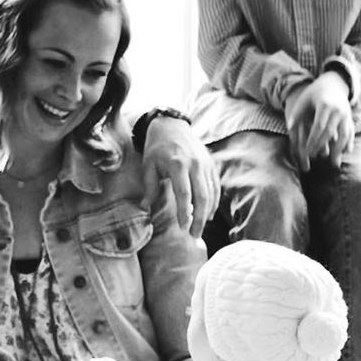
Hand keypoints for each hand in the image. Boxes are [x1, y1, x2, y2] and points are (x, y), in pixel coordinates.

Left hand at [139, 114, 217, 238]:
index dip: (185, 213)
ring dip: (207, 213)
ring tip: (200, 228)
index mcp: (177, 165)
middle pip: (202, 197)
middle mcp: (195, 164)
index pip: (184, 194)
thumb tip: (145, 208)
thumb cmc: (157, 148)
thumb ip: (149, 187)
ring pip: (211, 193)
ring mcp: (205, 164)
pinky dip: (213, 202)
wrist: (172, 126)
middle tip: (194, 235)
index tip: (183, 228)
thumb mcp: (148, 166)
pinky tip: (208, 214)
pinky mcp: (211, 165)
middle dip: (199, 219)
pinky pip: (215, 187)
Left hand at [284, 72, 352, 171]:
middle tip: (315, 158)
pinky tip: (345, 152)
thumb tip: (290, 128)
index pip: (319, 127)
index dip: (313, 140)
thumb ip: (297, 113)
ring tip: (334, 163)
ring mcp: (346, 114)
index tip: (306, 152)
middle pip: (331, 132)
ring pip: (345, 134)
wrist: (334, 83)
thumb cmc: (315, 93)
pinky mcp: (350, 118)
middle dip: (322, 146)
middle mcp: (338, 110)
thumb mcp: (304, 100)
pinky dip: (349, 143)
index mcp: (325, 105)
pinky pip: (351, 132)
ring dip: (339, 149)